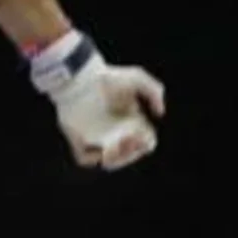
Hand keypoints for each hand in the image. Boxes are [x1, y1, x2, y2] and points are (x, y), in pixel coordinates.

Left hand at [28, 31, 164, 171]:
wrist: (80, 76)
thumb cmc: (108, 77)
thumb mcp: (136, 78)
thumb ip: (154, 91)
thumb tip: (159, 114)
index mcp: (130, 123)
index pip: (143, 144)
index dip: (143, 145)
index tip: (138, 136)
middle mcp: (114, 133)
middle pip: (128, 155)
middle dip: (129, 154)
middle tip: (124, 141)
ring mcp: (96, 137)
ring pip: (109, 161)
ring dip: (115, 160)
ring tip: (111, 149)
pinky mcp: (77, 137)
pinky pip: (84, 158)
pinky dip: (91, 158)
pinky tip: (97, 149)